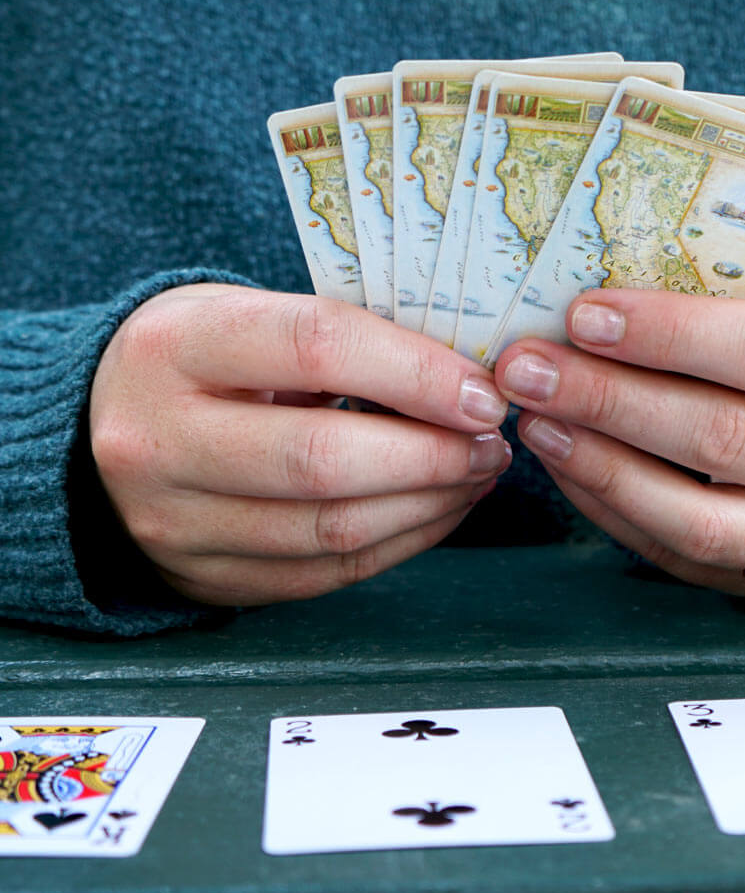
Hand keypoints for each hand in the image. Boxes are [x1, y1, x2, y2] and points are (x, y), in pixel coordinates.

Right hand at [89, 285, 509, 604]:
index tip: (482, 392)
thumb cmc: (202, 357)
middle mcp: (159, 440)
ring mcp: (173, 523)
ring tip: (476, 471)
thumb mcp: (247, 314)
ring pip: (331, 529)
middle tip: (490, 440)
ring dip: (429, 503)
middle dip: (432, 454)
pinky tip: (439, 508)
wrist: (105, 424)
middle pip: (323, 459)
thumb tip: (462, 381)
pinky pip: (325, 573)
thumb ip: (342, 338)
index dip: (416, 373)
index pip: (315, 347)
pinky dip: (401, 542)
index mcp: (175, 347)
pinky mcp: (205, 577)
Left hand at [494, 289, 744, 593]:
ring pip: (698, 516)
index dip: (670, 334)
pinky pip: (672, 551)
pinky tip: (562, 459)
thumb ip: (716, 308)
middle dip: (611, 400)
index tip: (583, 315)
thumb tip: (590, 302)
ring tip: (535, 419)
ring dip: (601, 464)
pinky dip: (607, 504)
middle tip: (528, 369)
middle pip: (723, 437)